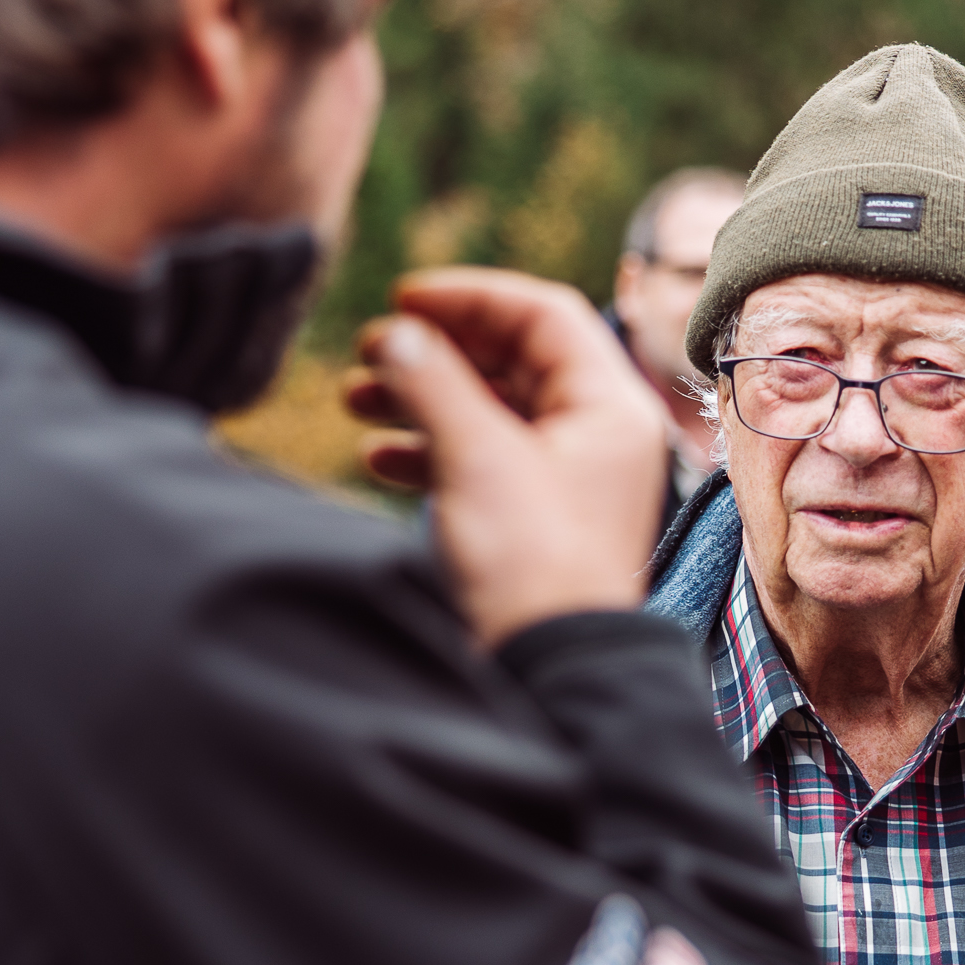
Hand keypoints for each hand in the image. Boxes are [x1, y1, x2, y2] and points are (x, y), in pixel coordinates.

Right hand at [346, 268, 670, 645]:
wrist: (550, 667)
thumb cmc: (531, 562)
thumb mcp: (475, 457)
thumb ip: (432, 383)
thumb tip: (395, 334)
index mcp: (608, 406)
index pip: (543, 315)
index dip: (470, 297)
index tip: (403, 300)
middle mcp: (596, 435)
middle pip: (512, 360)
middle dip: (436, 352)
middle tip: (368, 349)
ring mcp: (567, 478)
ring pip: (491, 411)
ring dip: (422, 398)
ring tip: (355, 399)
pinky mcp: (535, 519)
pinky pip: (482, 461)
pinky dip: (431, 450)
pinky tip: (379, 457)